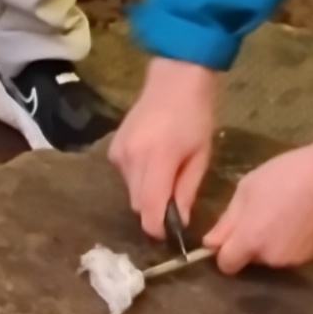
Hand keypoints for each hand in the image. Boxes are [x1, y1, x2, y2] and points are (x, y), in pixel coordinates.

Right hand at [109, 57, 218, 238]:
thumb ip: (186, 191)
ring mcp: (118, 153)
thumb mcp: (200, 157)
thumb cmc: (196, 117)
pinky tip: (154, 162)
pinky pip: (125, 176)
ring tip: (167, 176)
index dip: (157, 228)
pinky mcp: (113, 149)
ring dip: (147, 194)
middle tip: (175, 205)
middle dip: (154, 211)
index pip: (148, 209)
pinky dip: (139, 178)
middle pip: (137, 204)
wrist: (174, 80)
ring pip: (130, 192)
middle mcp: (131, 159)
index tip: (170, 233)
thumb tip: (179, 222)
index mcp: (157, 160)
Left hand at [204, 138, 312, 274]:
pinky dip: (288, 242)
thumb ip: (227, 221)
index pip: (226, 265)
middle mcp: (270, 258)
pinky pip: (289, 253)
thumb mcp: (247, 189)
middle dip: (248, 243)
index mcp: (250, 240)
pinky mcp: (312, 256)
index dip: (224, 251)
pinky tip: (297, 220)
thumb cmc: (284, 174)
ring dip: (268, 243)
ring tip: (281, 214)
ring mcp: (293, 259)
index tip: (230, 233)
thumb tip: (210, 243)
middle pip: (248, 260)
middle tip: (260, 214)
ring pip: (270, 257)